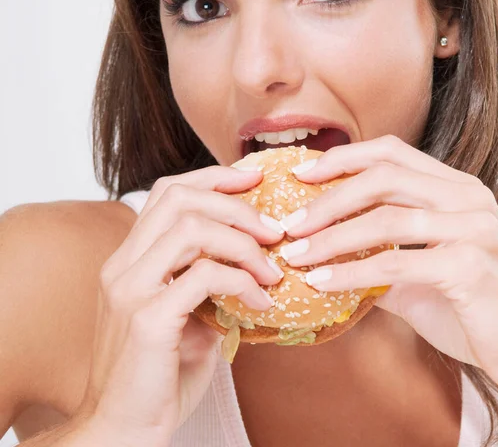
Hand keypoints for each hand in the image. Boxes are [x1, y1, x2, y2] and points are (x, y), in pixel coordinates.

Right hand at [75, 166, 284, 445]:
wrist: (124, 431)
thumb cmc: (159, 375)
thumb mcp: (187, 316)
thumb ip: (209, 281)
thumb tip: (256, 256)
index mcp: (130, 259)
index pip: (169, 192)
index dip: (213, 178)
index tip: (254, 179)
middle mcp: (122, 266)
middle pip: (179, 198)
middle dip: (236, 205)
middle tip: (273, 229)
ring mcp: (129, 289)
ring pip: (191, 228)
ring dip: (243, 243)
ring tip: (272, 269)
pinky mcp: (145, 318)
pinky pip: (204, 275)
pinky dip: (242, 282)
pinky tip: (261, 304)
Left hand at [278, 134, 497, 393]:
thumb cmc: (469, 306)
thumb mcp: (416, 273)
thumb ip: (377, 254)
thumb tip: (320, 250)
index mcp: (455, 187)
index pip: (391, 152)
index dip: (342, 158)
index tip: (301, 174)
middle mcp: (467, 196)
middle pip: (383, 176)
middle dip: (328, 198)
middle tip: (290, 222)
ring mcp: (474, 227)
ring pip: (386, 218)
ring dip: (332, 237)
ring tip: (296, 254)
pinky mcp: (471, 265)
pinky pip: (396, 264)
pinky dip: (352, 273)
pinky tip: (322, 283)